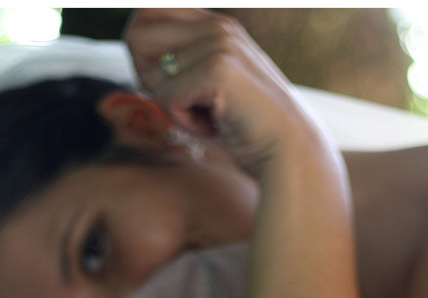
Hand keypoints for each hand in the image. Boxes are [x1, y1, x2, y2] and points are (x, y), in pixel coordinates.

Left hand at [123, 8, 322, 173]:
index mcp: (216, 25)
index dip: (143, 55)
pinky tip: (216, 126)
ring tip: (212, 117)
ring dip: (175, 109)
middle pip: (137, 37)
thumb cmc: (250, 130)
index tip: (169, 84)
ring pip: (152, 78)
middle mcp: (217, 26)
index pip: (147, 13)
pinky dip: (186, 123)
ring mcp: (218, 45)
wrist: (290, 154)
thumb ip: (184, 68)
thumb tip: (140, 67)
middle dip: (149, 79)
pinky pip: (167, 99)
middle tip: (186, 103)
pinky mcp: (217, 70)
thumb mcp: (213, 89)